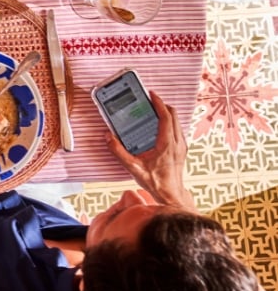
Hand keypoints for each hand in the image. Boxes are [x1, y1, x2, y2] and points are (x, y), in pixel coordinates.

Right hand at [106, 91, 195, 210]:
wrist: (170, 195)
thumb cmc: (155, 183)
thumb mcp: (133, 167)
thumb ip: (118, 151)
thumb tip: (108, 137)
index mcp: (167, 144)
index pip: (166, 117)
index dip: (159, 103)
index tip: (151, 94)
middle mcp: (177, 143)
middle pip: (174, 115)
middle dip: (162, 105)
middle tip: (150, 100)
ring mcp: (181, 146)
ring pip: (177, 122)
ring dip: (166, 113)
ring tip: (153, 110)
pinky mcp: (181, 150)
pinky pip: (177, 129)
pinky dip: (169, 122)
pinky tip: (158, 126)